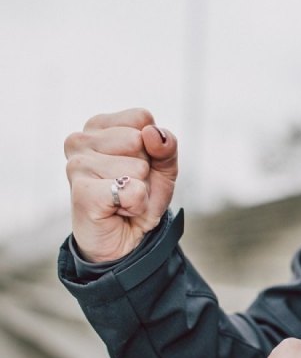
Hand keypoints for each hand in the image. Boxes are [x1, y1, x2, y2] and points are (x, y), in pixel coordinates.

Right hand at [64, 108, 177, 261]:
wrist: (125, 239)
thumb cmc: (140, 196)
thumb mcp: (163, 167)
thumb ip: (166, 145)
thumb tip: (152, 133)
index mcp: (98, 126)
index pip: (142, 118)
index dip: (152, 147)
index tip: (138, 165)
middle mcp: (80, 140)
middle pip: (139, 140)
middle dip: (146, 169)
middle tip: (130, 185)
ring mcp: (77, 165)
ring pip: (137, 167)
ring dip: (141, 190)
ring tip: (123, 199)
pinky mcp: (82, 192)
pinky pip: (132, 191)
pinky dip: (136, 205)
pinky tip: (119, 210)